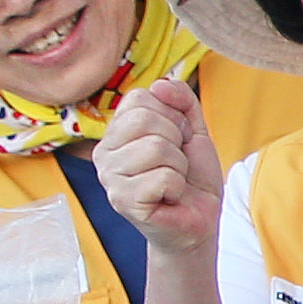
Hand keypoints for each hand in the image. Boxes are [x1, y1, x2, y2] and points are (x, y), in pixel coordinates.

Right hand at [92, 74, 223, 252]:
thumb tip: (162, 84)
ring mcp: (109, 178)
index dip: (173, 116)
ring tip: (173, 181)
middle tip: (176, 163)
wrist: (197, 219)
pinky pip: (163, 177)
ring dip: (178, 166)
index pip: (141, 98)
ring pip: (157, 148)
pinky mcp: (122, 201)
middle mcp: (104, 153)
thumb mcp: (193, 130)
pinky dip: (177, 187)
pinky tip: (169, 197)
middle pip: (146, 121)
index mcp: (116, 132)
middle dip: (177, 141)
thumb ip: (182, 101)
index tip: (177, 140)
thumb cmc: (191, 176)